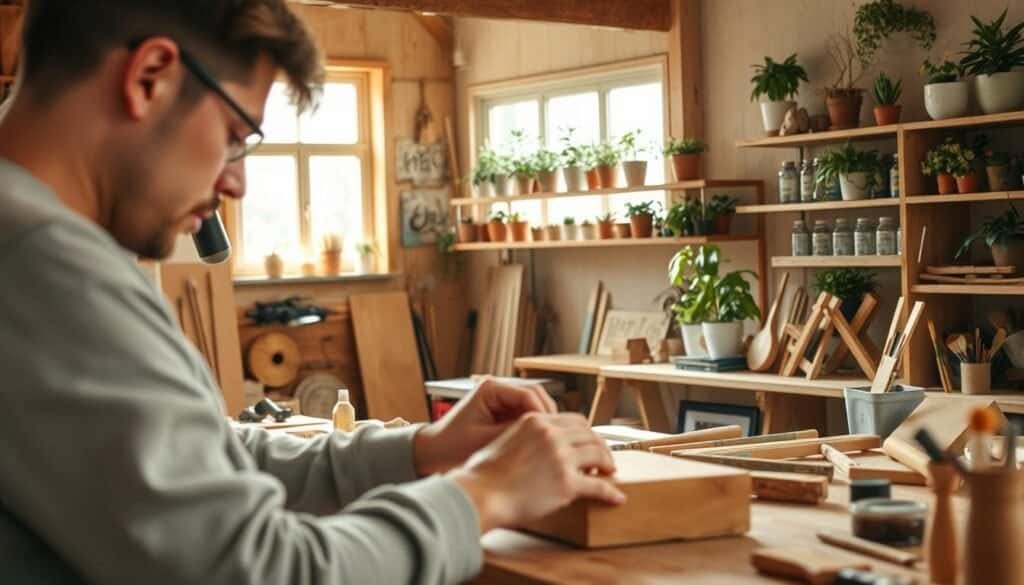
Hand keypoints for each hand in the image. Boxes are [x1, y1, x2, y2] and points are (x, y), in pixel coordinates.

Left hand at [414, 378, 556, 475]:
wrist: (433, 452)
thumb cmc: (450, 445)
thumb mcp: (483, 440)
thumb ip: (513, 433)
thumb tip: (543, 434)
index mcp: (491, 388)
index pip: (529, 394)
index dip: (543, 414)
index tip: (551, 433)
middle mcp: (499, 389)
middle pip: (537, 396)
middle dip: (547, 417)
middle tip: (556, 439)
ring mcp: (502, 400)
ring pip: (535, 406)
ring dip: (543, 423)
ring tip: (549, 443)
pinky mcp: (504, 413)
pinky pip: (527, 417)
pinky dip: (535, 429)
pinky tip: (540, 445)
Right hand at [449, 413, 625, 532]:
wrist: (480, 494)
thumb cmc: (483, 475)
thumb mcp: (503, 440)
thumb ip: (523, 437)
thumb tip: (531, 448)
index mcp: (535, 421)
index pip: (573, 420)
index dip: (586, 433)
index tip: (590, 442)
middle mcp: (551, 434)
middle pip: (589, 434)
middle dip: (601, 446)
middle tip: (605, 458)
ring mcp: (560, 457)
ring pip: (598, 454)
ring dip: (608, 464)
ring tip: (610, 473)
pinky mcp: (566, 483)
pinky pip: (597, 486)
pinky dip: (610, 492)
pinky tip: (617, 497)